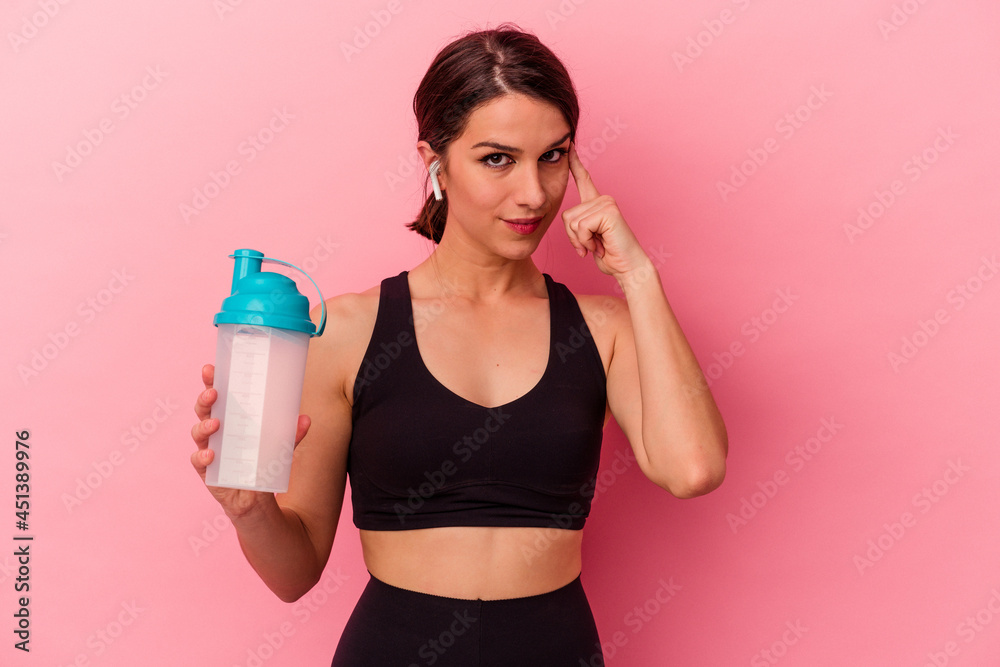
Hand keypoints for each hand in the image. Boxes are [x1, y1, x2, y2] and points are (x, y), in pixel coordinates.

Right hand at [190, 364, 310, 518]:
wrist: (255, 497)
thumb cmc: (262, 463)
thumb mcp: (279, 447)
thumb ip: (291, 435)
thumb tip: (306, 419)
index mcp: (230, 417)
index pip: (219, 395)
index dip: (212, 381)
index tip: (211, 369)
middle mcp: (215, 430)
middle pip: (204, 409)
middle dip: (205, 398)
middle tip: (214, 392)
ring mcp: (208, 448)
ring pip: (198, 432)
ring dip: (204, 425)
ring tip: (216, 423)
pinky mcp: (206, 470)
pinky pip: (198, 461)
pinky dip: (202, 456)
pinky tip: (211, 454)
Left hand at [562, 141, 648, 277]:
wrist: (628, 267)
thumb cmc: (609, 255)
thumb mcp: (587, 238)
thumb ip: (578, 226)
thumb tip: (568, 219)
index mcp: (597, 204)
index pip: (584, 180)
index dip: (575, 164)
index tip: (569, 146)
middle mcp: (602, 199)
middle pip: (566, 214)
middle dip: (574, 237)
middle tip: (592, 244)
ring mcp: (606, 203)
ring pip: (572, 222)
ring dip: (581, 241)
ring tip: (598, 244)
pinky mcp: (608, 211)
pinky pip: (581, 227)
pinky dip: (586, 241)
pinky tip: (600, 246)